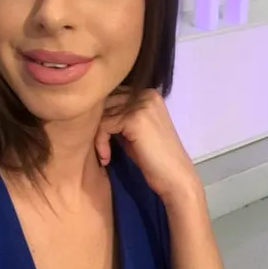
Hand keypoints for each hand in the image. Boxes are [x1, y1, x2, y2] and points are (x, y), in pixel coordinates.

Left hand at [95, 88, 202, 204]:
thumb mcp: (135, 130)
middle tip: (100, 146)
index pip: (113, 93)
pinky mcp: (134, 119)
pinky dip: (100, 143)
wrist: (174, 176)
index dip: (102, 115)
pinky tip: (106, 158)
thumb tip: (93, 110)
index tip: (103, 138)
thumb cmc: (154, 157)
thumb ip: (120, 115)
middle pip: (106, 101)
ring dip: (98, 137)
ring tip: (104, 155)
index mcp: (148, 93)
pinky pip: (103, 126)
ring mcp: (141, 104)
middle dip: (98, 125)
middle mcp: (145, 94)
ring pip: (102, 114)